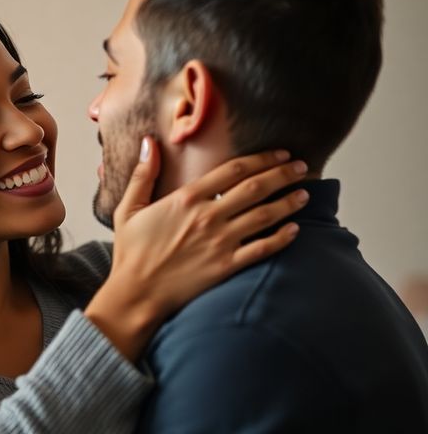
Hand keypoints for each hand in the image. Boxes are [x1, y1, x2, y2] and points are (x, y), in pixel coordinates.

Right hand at [85, 136, 308, 360]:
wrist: (136, 292)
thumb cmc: (131, 251)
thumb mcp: (129, 208)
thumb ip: (142, 174)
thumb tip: (148, 142)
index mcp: (186, 198)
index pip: (233, 170)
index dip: (261, 158)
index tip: (279, 152)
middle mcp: (208, 216)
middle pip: (256, 188)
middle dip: (283, 174)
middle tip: (301, 167)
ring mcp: (220, 242)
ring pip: (265, 216)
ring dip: (288, 203)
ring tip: (305, 194)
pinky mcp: (227, 266)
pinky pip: (262, 249)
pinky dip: (282, 238)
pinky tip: (295, 229)